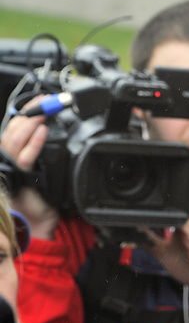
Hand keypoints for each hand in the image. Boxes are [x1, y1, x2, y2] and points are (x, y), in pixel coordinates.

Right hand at [1, 110, 58, 239]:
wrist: (38, 222)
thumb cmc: (40, 199)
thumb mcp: (41, 170)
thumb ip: (39, 153)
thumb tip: (50, 132)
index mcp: (9, 155)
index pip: (13, 127)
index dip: (24, 112)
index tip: (38, 100)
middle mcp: (6, 159)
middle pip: (13, 129)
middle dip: (28, 113)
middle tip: (44, 101)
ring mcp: (10, 167)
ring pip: (15, 139)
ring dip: (31, 122)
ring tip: (44, 111)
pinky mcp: (20, 177)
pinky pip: (25, 157)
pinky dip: (34, 143)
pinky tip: (42, 131)